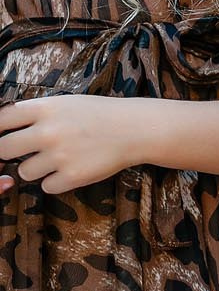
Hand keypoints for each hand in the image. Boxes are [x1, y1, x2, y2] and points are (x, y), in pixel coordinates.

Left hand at [0, 95, 140, 191]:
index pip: (1, 120)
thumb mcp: (64, 103)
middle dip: (10, 153)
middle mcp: (48, 132)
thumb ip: (35, 113)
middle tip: (25, 152)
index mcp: (44, 109)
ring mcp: (60, 156)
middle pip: (3, 149)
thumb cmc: (97, 115)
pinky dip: (56, 182)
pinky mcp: (73, 177)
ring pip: (24, 171)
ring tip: (56, 160)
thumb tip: (4, 128)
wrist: (133, 129)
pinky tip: (71, 170)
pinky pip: (46, 187)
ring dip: (35, 169)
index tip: (5, 135)